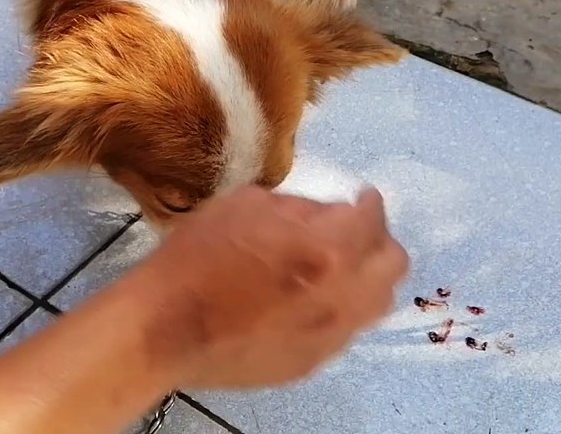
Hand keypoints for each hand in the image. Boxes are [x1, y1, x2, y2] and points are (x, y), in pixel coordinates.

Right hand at [137, 186, 408, 389]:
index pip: (374, 219)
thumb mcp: (245, 205)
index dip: (369, 203)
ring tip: (340, 267)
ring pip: (378, 303)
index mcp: (328, 248)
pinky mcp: (312, 362)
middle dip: (378, 240)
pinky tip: (312, 300)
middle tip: (353, 231)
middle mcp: (342, 295)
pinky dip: (340, 309)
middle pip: (394, 264)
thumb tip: (322, 214)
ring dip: (367, 278)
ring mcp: (330, 335)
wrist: (166, 328)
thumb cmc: (197, 259)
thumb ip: (298, 207)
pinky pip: (346, 331)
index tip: (361, 198)